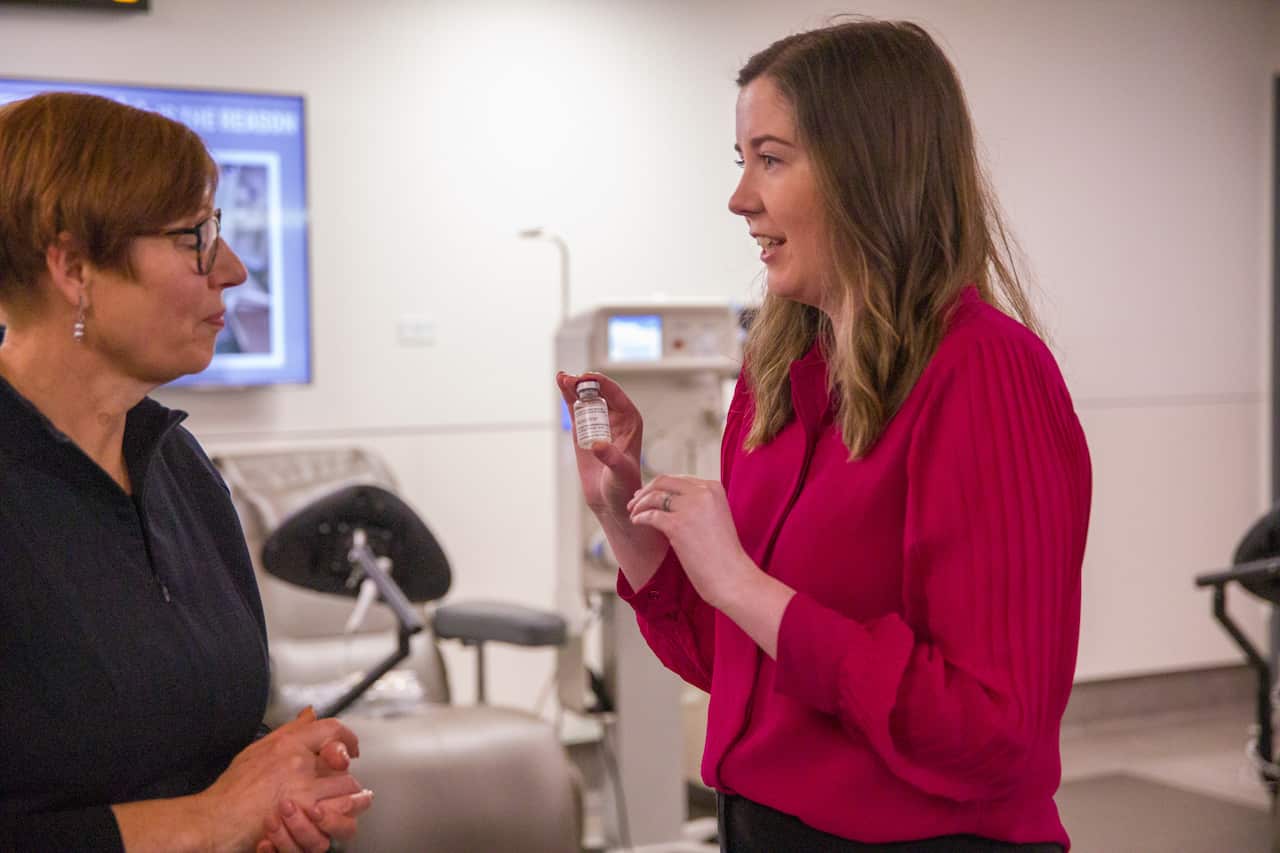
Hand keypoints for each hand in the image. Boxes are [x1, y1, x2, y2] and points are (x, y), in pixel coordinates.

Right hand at [196, 708, 363, 851]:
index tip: (348, 749)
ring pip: (348, 789)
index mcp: (287, 743)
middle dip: (344, 775)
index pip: (331, 728)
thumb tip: (310, 713)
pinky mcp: (304, 816)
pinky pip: (339, 815)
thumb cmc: (230, 791)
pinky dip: (338, 819)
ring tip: (339, 804)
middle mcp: (298, 763)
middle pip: (344, 763)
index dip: (346, 738)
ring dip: (346, 798)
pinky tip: (329, 821)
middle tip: (339, 785)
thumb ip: (289, 731)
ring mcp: (303, 790)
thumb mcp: (257, 749)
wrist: (213, 820)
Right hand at [555, 371, 645, 519]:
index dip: (601, 382)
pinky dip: (568, 398)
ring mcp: (599, 424)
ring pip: (586, 398)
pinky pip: (576, 410)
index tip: (586, 378)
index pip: (615, 395)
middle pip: (599, 392)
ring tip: (562, 377)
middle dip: (585, 383)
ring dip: (574, 387)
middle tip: (571, 379)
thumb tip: (596, 444)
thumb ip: (610, 456)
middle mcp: (616, 418)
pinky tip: (561, 385)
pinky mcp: (584, 432)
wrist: (610, 501)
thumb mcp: (619, 471)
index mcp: (630, 421)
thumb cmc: (623, 486)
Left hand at [628, 474, 759, 609]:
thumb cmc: (723, 552)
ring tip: (633, 514)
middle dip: (645, 491)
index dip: (659, 486)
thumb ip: (698, 503)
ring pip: (654, 496)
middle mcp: (702, 492)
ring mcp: (690, 507)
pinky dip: (640, 517)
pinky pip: (650, 515)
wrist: (731, 576)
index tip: (647, 495)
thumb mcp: (715, 516)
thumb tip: (668, 499)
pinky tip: (636, 522)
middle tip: (633, 503)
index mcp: (713, 487)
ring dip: (639, 504)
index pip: (678, 479)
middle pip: (663, 482)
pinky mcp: (678, 525)